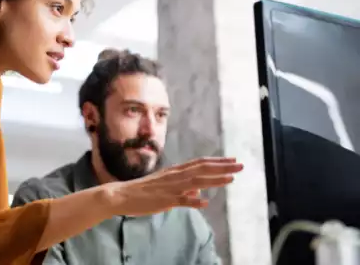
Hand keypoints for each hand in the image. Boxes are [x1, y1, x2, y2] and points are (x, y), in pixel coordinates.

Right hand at [105, 157, 242, 215]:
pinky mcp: (164, 200)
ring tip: (231, 178)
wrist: (122, 195)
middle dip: (222, 167)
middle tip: (240, 165)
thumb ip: (183, 186)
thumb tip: (200, 190)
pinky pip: (181, 200)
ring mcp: (170, 187)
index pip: (200, 163)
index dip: (217, 161)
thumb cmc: (143, 191)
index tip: (232, 160)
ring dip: (214, 180)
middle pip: (202, 169)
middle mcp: (175, 176)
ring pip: (196, 181)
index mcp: (175, 171)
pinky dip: (193, 200)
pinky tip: (205, 202)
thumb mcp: (165, 185)